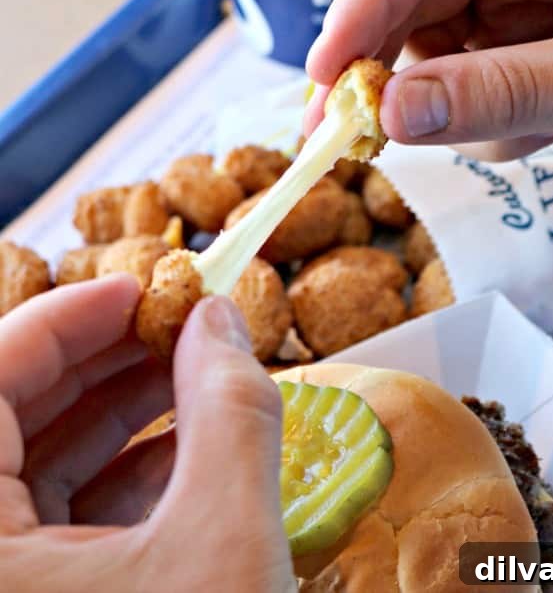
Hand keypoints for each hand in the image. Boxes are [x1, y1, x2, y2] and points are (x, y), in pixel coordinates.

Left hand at [0, 276, 294, 592]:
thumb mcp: (222, 542)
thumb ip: (227, 412)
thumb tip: (218, 317)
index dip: (65, 319)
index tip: (142, 290)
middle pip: (8, 414)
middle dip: (103, 360)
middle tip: (178, 325)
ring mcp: (5, 582)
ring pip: (32, 466)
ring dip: (120, 413)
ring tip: (197, 378)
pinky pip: (51, 520)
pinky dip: (120, 476)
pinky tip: (187, 452)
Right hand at [305, 0, 552, 172]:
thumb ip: (501, 93)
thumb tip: (391, 111)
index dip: (362, 3)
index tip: (324, 70)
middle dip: (385, 66)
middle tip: (345, 130)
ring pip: (434, 49)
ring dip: (449, 102)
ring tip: (514, 133)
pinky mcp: (526, 45)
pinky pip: (466, 84)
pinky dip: (485, 122)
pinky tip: (544, 133)